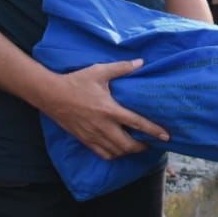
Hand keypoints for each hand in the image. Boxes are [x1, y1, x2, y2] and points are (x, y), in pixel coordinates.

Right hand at [37, 59, 169, 160]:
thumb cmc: (76, 82)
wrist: (50, 95)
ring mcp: (93, 135)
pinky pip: (102, 154)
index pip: (137, 123)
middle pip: (128, 145)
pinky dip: (114, 154)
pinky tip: (119, 150)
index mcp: (109, 110)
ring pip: (116, 152)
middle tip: (152, 143)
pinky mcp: (84, 140)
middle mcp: (103, 126)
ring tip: (137, 146)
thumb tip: (140, 62)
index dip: (153, 131)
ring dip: (129, 152)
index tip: (166, 136)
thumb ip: (121, 68)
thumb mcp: (99, 71)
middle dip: (143, 147)